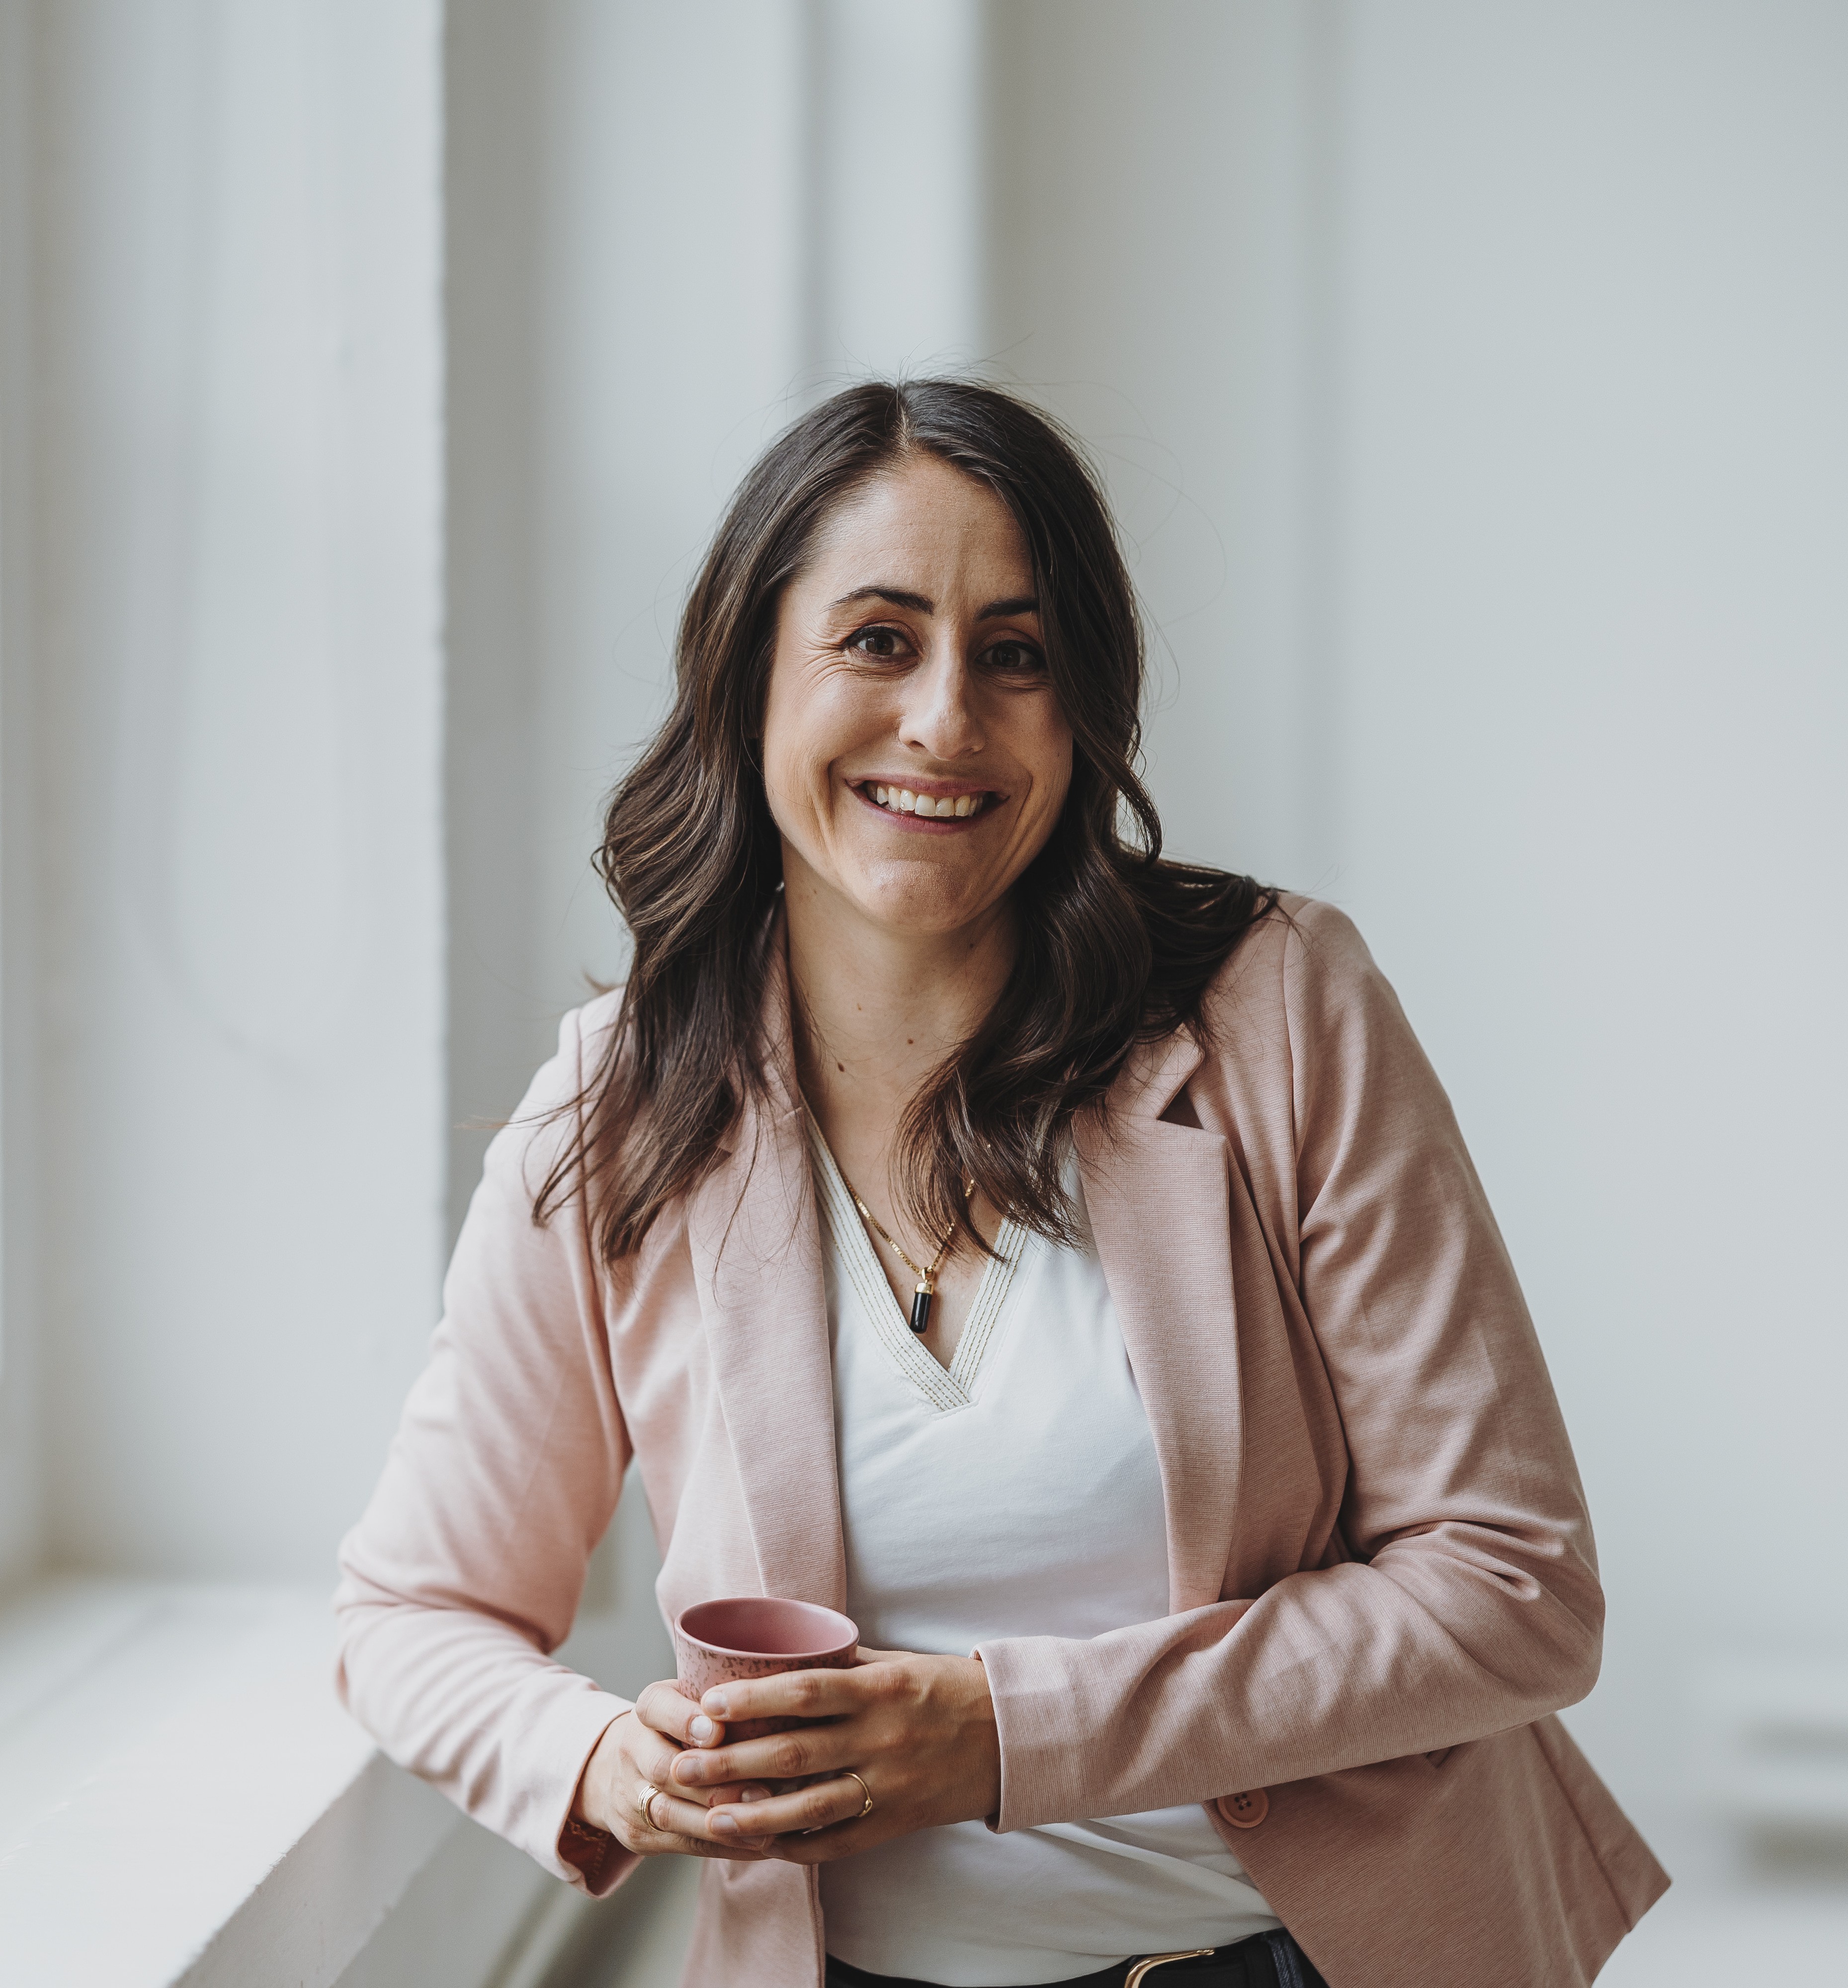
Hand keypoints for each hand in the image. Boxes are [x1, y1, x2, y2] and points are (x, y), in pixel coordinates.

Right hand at [571, 1682, 776, 1860]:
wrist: (620, 1767)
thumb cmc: (683, 1726)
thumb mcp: (694, 1699)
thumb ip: (726, 1702)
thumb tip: (784, 1700)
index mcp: (648, 1709)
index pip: (658, 1708)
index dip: (685, 1720)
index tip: (719, 1732)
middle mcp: (631, 1750)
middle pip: (664, 1769)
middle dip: (714, 1784)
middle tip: (762, 1792)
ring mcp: (629, 1797)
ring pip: (671, 1814)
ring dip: (721, 1824)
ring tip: (768, 1828)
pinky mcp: (638, 1836)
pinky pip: (682, 1845)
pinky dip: (723, 1846)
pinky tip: (758, 1845)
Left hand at [666, 1646, 999, 1862]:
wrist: (1011, 1736)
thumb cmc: (946, 1689)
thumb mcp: (897, 1663)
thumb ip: (842, 1662)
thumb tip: (783, 1650)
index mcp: (880, 1690)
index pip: (805, 1693)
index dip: (754, 1699)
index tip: (710, 1701)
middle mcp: (881, 1738)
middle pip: (795, 1754)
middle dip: (733, 1762)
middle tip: (684, 1765)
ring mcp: (888, 1785)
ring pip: (811, 1807)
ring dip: (755, 1816)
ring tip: (709, 1817)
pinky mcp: (896, 1822)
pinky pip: (839, 1841)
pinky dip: (798, 1846)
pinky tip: (761, 1846)